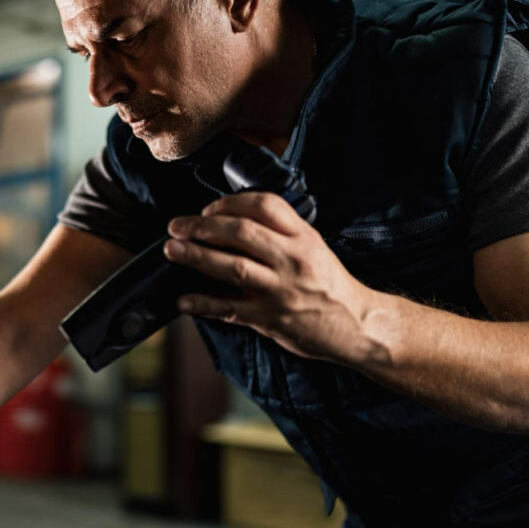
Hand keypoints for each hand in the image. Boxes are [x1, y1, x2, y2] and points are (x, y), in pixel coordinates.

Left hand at [164, 192, 374, 363]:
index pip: (264, 205)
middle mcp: (292, 260)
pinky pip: (229, 309)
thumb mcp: (313, 247)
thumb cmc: (329, 283)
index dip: (229, 203)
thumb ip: (280, 232)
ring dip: (197, 256)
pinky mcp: (270, 318)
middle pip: (241, 232)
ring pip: (233, 267)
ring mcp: (280, 290)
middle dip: (201, 227)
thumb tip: (232, 219)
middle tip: (176, 226)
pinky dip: (202, 304)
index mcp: (302, 237)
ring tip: (172, 250)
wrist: (356, 324)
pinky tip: (182, 300)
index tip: (208, 210)